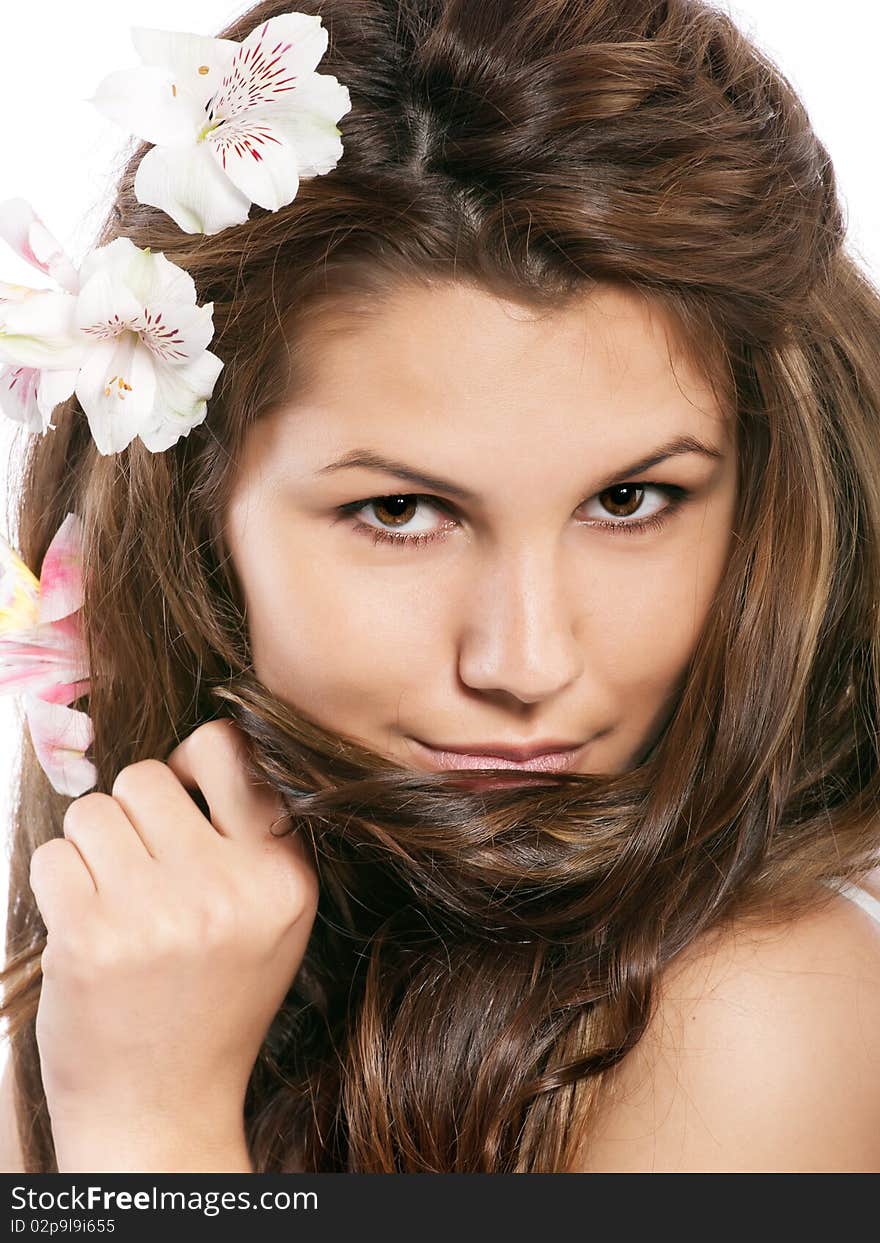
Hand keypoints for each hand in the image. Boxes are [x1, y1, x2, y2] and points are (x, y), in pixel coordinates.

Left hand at [28, 719, 318, 1150]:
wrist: (163, 1112)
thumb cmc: (211, 1003)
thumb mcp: (269, 918)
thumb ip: (247, 837)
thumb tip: (185, 752)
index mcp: (283, 877)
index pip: (226, 750)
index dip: (188, 765)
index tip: (177, 808)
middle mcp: (229, 890)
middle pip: (144, 777)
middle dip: (130, 815)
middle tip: (139, 873)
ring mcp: (160, 914)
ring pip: (92, 811)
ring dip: (90, 849)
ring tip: (113, 904)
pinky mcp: (91, 939)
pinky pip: (52, 856)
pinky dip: (56, 885)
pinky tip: (83, 928)